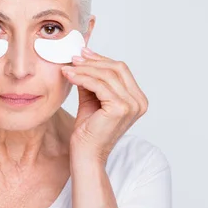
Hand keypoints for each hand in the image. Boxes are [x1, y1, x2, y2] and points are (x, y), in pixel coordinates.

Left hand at [62, 47, 147, 163]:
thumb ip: (92, 80)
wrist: (86, 154)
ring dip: (84, 69)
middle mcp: (139, 102)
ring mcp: (132, 105)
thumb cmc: (89, 131)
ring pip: (106, 75)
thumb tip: (82, 59)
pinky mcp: (120, 109)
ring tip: (68, 68)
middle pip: (117, 68)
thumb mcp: (92, 98)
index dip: (101, 59)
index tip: (83, 53)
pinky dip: (82, 78)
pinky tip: (69, 76)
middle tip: (74, 58)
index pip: (121, 70)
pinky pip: (98, 85)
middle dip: (93, 61)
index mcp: (137, 99)